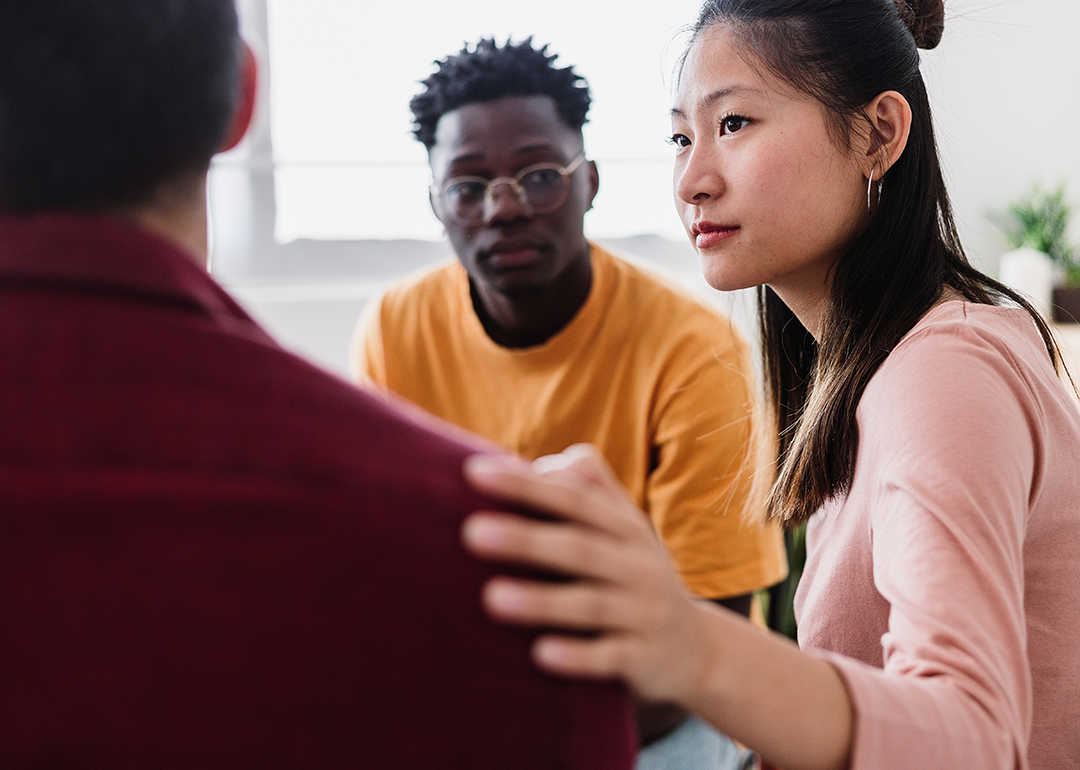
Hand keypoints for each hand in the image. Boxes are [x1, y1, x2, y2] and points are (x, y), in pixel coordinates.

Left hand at [461, 444, 715, 705]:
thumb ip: (585, 487)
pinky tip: (539, 653)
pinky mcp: (643, 659)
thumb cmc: (633, 572)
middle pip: (579, 547)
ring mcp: (642, 613)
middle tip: (470, 532)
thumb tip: (530, 463)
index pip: (572, 498)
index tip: (472, 473)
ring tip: (490, 597)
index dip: (525, 485)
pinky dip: (577, 656)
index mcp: (624, 526)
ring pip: (590, 605)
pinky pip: (609, 657)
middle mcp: (637, 564)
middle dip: (526, 539)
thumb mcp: (622, 525)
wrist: (695, 647)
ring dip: (541, 601)